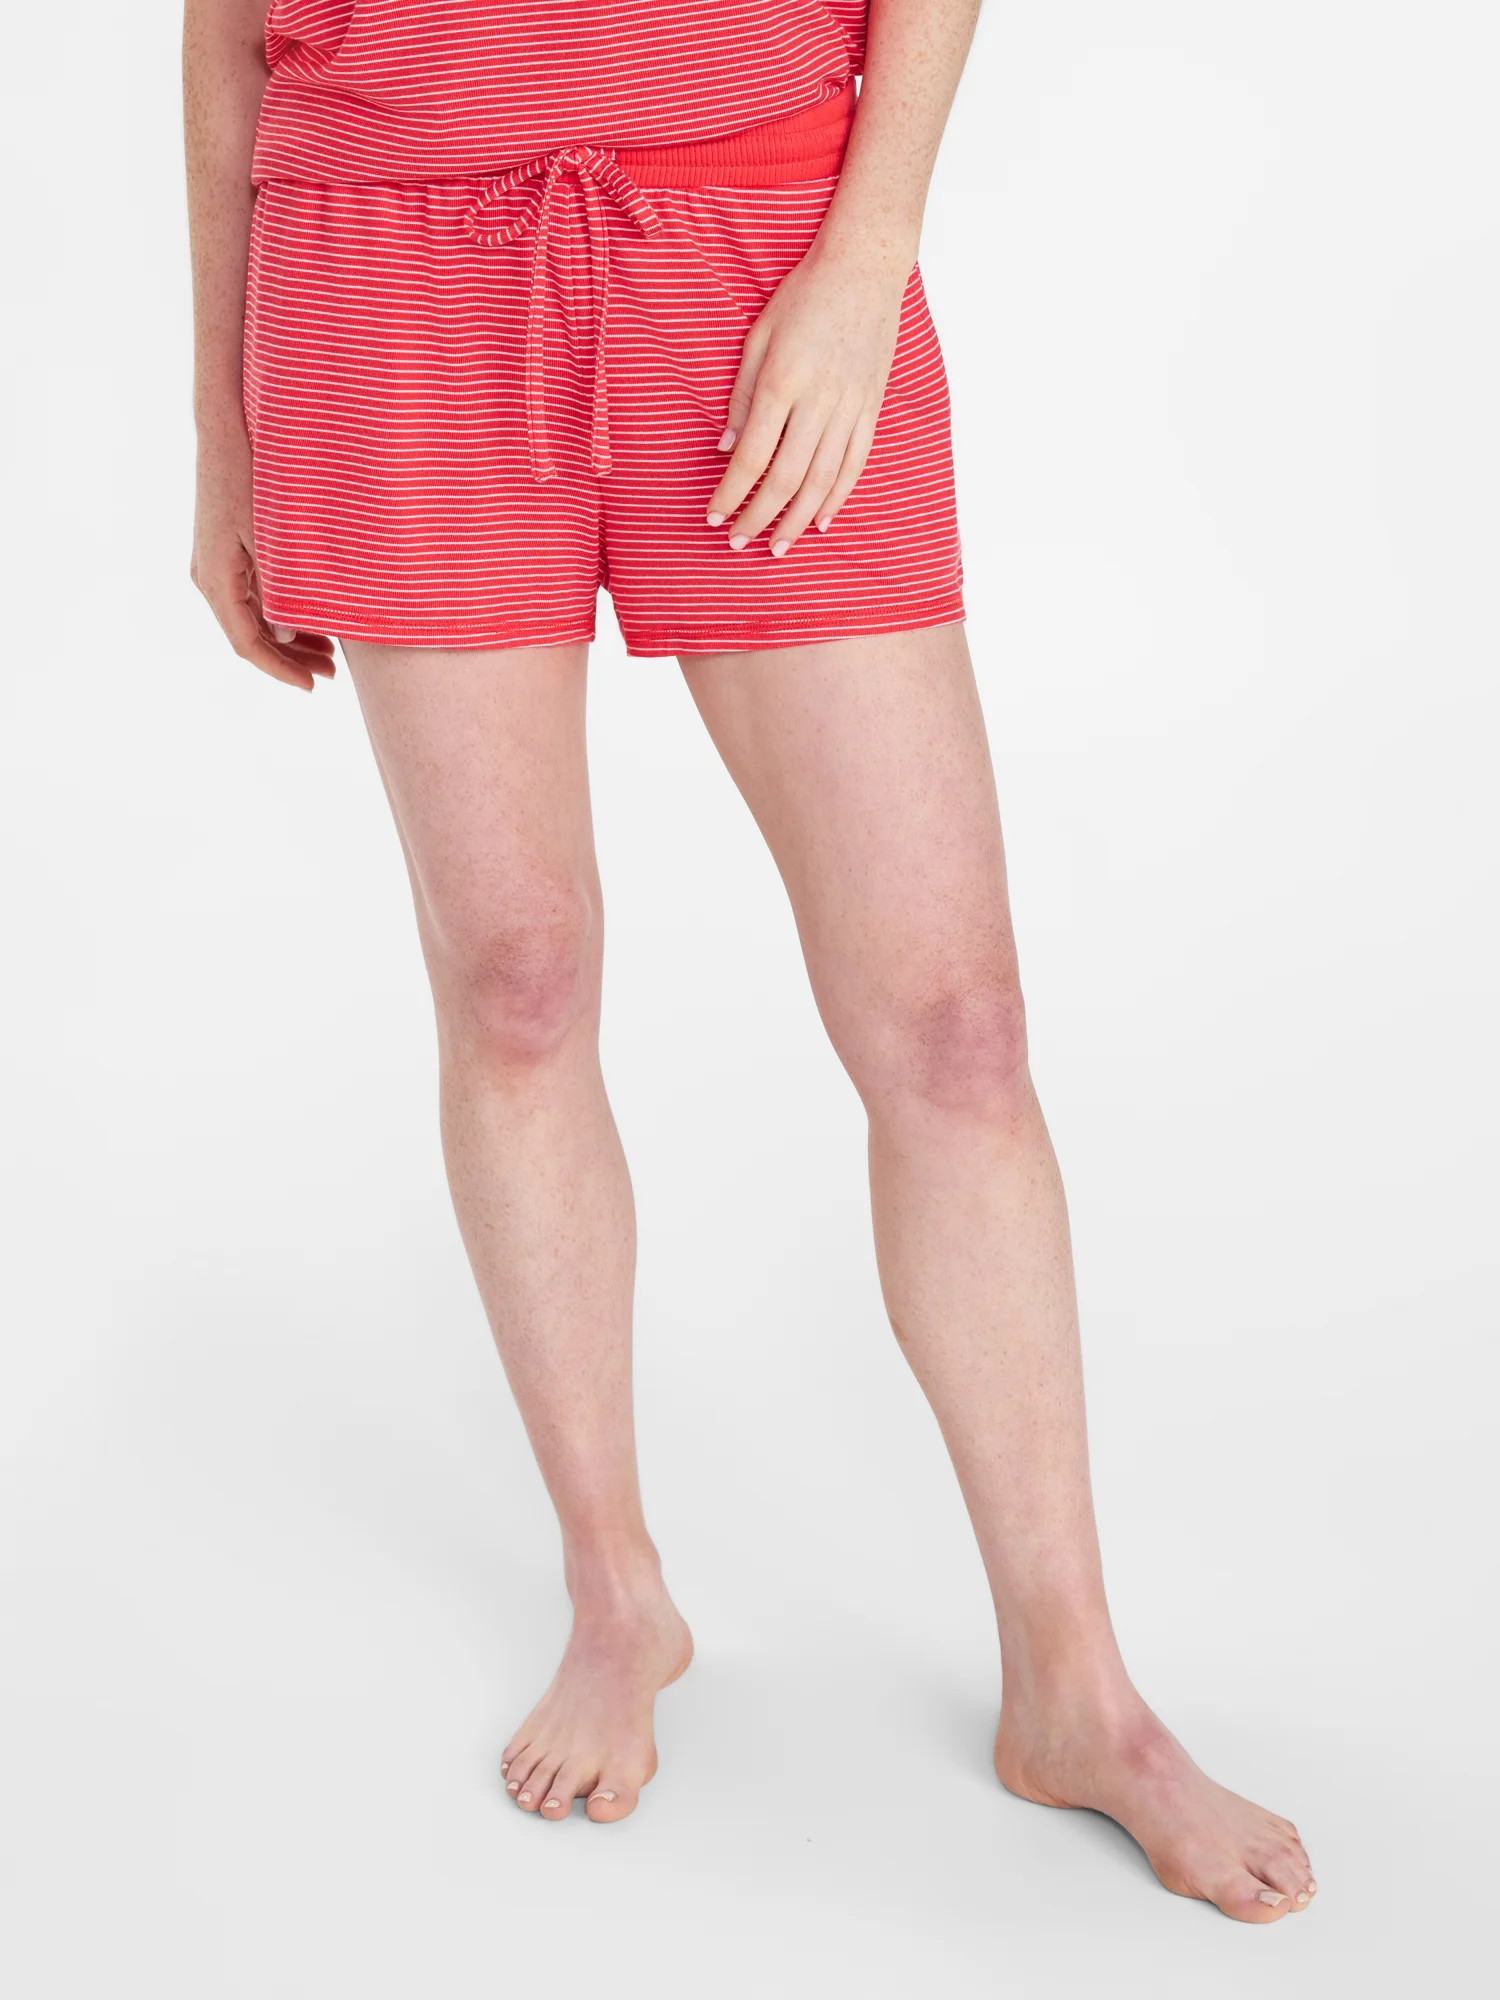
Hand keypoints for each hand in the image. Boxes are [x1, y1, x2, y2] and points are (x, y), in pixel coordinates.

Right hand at [191, 424, 334, 690]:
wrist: (226, 428)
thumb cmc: (251, 477)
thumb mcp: (273, 538)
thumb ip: (280, 588)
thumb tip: (285, 637)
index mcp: (215, 579)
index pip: (247, 644)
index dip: (280, 671)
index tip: (313, 688)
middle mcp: (209, 576)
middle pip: (251, 636)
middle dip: (291, 660)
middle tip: (332, 673)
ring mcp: (217, 563)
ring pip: (254, 617)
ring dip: (289, 638)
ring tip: (330, 653)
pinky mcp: (227, 549)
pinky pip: (253, 594)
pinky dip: (282, 612)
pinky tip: (313, 618)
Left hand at [706, 241, 908, 555]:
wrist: (864, 269)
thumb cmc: (802, 297)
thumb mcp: (758, 337)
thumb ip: (741, 394)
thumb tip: (728, 449)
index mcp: (782, 383)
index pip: (752, 457)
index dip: (730, 494)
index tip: (713, 518)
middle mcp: (818, 402)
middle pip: (785, 479)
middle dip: (759, 518)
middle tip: (740, 545)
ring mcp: (850, 408)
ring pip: (821, 481)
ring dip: (797, 521)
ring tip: (779, 547)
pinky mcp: (871, 409)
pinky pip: (854, 465)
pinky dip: (837, 498)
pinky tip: (820, 522)